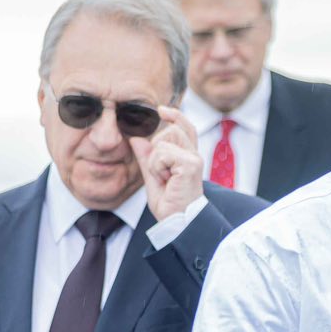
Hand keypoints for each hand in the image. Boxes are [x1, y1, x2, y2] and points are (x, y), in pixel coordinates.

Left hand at [131, 108, 205, 222]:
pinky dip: (157, 167)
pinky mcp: (191, 164)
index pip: (185, 127)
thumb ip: (146, 158)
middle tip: (161, 173)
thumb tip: (136, 139)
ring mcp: (194, 159)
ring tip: (164, 178)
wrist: (178, 222)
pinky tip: (166, 180)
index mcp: (188, 156)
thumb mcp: (152, 178)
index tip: (161, 110)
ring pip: (163, 142)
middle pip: (171, 130)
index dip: (175, 115)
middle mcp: (194, 155)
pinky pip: (162, 154)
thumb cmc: (169, 205)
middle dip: (156, 149)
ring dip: (155, 161)